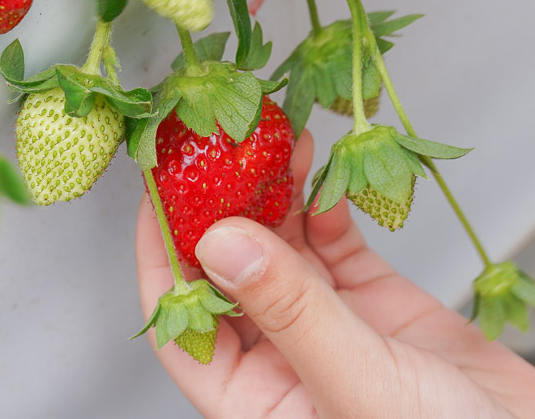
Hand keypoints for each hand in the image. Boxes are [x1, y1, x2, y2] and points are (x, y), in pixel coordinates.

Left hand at [135, 131, 534, 418]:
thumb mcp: (358, 381)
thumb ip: (291, 311)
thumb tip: (219, 243)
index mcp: (255, 400)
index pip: (184, 321)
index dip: (164, 253)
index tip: (160, 190)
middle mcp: (283, 360)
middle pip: (231, 272)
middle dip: (225, 206)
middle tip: (223, 144)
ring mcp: (329, 328)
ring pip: (284, 250)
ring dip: (278, 196)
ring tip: (277, 142)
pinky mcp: (375, 306)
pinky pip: (335, 246)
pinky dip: (327, 207)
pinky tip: (322, 175)